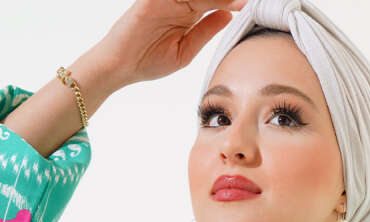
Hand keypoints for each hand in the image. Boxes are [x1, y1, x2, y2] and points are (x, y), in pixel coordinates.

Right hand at [100, 0, 247, 90]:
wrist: (119, 66)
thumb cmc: (147, 61)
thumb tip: (229, 16)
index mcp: (188, 12)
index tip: (251, 3)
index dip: (232, 1)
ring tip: (235, 0)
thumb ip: (206, 31)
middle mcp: (178, 1)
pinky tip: (213, 2)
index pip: (216, 1)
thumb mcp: (185, 51)